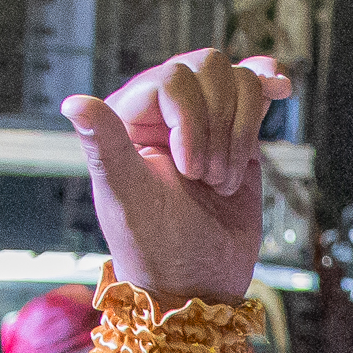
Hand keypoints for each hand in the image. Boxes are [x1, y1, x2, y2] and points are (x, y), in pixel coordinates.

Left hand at [62, 47, 296, 298]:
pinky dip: (268, 85)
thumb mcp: (127, 196)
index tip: (189, 171)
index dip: (191, 122)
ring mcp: (204, 120)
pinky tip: (281, 86)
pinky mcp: (236, 135)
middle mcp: (164, 112)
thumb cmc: (154, 247)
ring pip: (236, 80)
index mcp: (127, 118)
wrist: (199, 284)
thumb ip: (105, 144)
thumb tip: (71, 102)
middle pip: (206, 68)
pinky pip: (255, 94)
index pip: (172, 80)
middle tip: (205, 178)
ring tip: (221, 180)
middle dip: (218, 126)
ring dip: (240, 133)